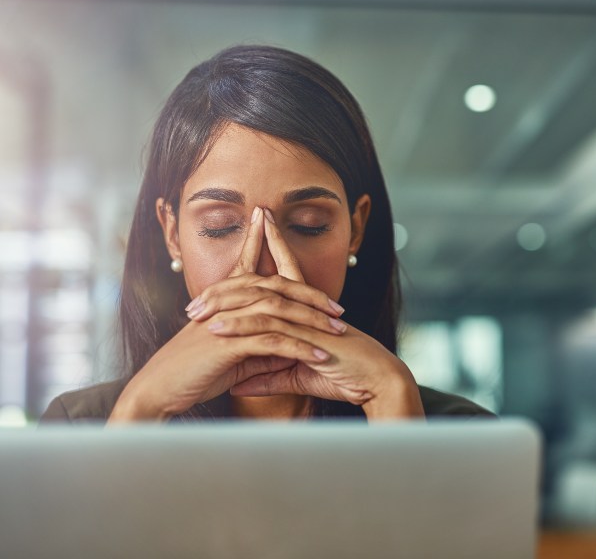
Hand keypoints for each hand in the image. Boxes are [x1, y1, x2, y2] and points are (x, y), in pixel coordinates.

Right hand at [108, 207, 346, 421]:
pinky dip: (301, 348)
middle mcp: (226, 302)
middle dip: (312, 296)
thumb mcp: (231, 356)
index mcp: (224, 300)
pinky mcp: (229, 343)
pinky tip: (321, 356)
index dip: (280, 262)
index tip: (320, 284)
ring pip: (280, 310)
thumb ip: (258, 346)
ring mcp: (227, 320)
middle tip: (338, 308)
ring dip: (313, 321)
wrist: (157, 391)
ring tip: (339, 331)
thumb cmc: (190, 374)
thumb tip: (288, 346)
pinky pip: (274, 341)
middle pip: (278, 287)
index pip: (256, 272)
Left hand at [194, 207, 424, 419]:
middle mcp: (305, 307)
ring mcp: (306, 318)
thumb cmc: (345, 377)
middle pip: (261, 284)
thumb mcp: (298, 376)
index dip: (266, 251)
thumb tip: (238, 382)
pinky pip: (269, 328)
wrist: (376, 383)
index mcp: (305, 311)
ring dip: (225, 306)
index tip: (249, 235)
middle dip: (228, 284)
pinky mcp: (307, 334)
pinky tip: (217, 330)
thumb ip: (267, 376)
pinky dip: (241, 328)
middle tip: (195, 296)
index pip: (282, 274)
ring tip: (195, 313)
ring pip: (259, 302)